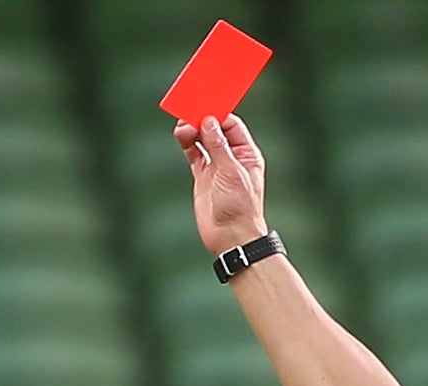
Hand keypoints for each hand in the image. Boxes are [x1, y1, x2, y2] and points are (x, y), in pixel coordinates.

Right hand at [174, 114, 267, 254]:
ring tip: (182, 126)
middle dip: (203, 120)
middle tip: (189, 111)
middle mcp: (232, 157)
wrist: (230, 237)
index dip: (219, 115)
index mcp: (247, 153)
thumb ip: (218, 146)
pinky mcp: (203, 177)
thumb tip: (209, 122)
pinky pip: (194, 154)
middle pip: (215, 130)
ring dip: (192, 131)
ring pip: (202, 141)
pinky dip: (187, 144)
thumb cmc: (239, 207)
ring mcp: (216, 167)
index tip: (205, 105)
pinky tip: (180, 135)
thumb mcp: (231, 172)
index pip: (232, 125)